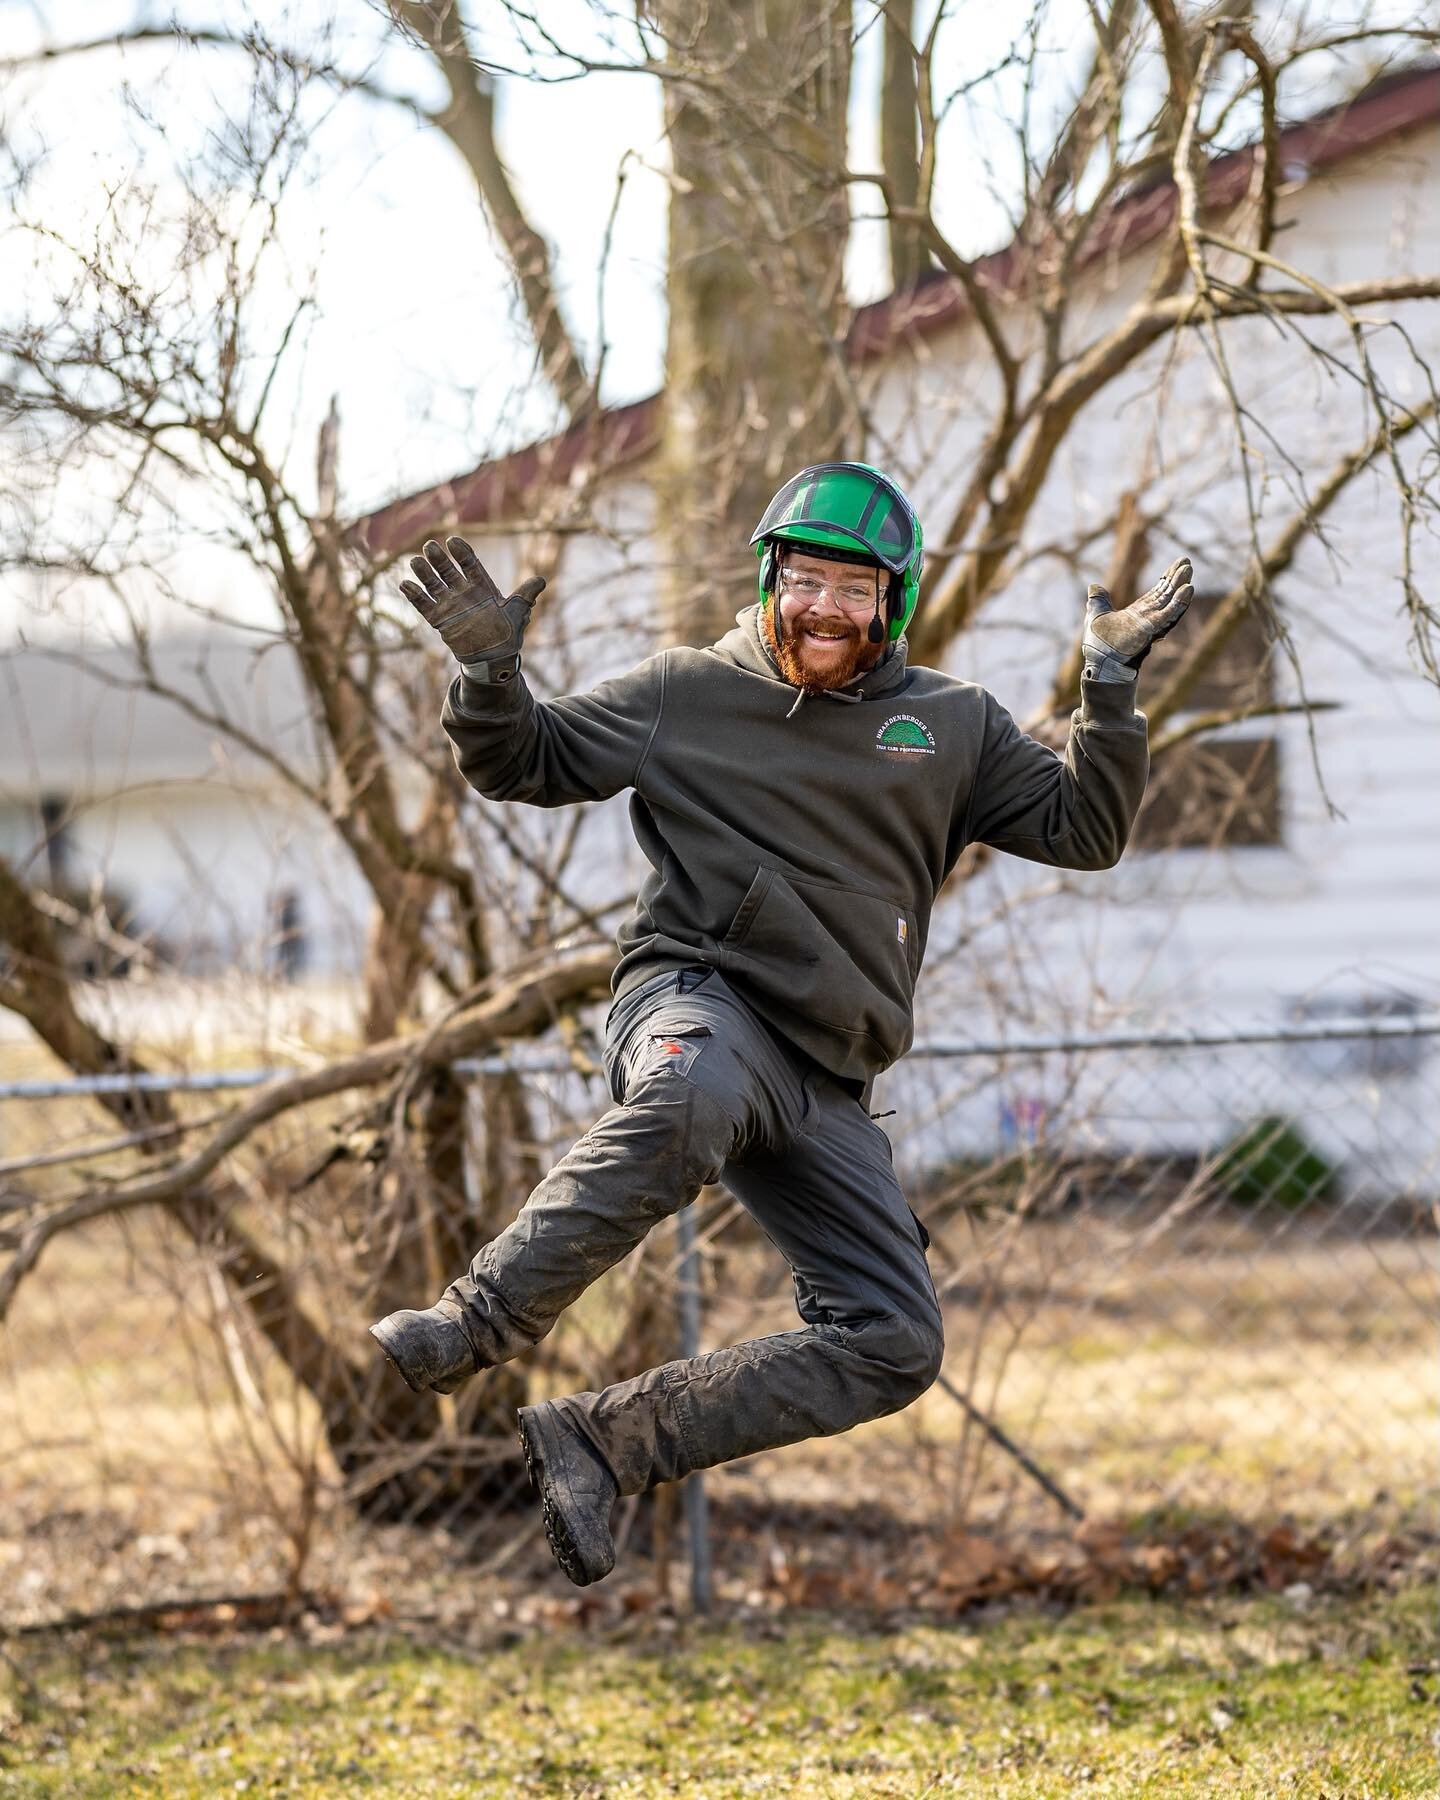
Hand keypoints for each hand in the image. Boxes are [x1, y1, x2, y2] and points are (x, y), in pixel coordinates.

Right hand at [400, 536, 545, 682]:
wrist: (494, 657)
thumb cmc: (507, 632)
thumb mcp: (517, 612)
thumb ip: (525, 595)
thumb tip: (541, 580)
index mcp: (481, 586)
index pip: (469, 564)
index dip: (461, 553)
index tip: (453, 541)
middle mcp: (463, 591)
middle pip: (448, 571)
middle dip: (438, 559)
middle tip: (429, 546)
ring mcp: (449, 604)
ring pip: (433, 585)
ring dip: (424, 573)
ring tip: (414, 561)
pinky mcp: (439, 619)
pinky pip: (424, 606)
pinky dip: (415, 596)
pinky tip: (405, 584)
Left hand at [1082, 556, 1192, 683]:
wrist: (1099, 663)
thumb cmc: (1099, 645)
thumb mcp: (1096, 615)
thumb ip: (1099, 600)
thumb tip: (1093, 586)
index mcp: (1138, 612)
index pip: (1157, 592)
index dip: (1167, 578)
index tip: (1178, 563)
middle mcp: (1148, 616)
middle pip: (1166, 594)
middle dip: (1177, 578)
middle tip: (1187, 561)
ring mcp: (1151, 622)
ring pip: (1170, 601)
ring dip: (1180, 586)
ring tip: (1189, 570)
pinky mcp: (1150, 629)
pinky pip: (1168, 614)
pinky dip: (1179, 602)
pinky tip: (1188, 589)